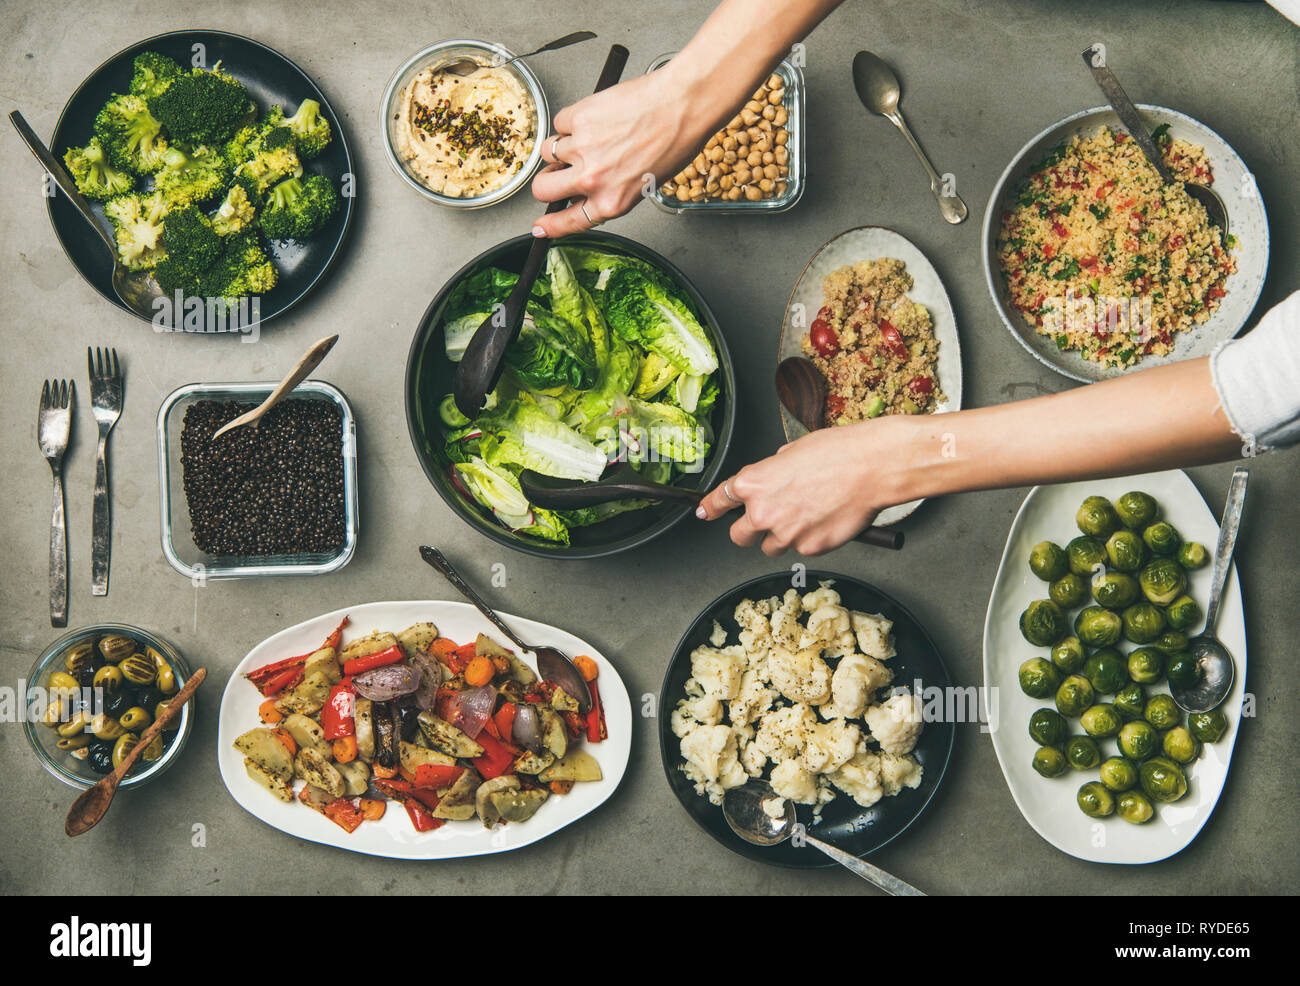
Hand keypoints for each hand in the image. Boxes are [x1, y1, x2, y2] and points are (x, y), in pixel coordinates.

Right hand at [531, 68, 704, 236]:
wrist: (681, 105)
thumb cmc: (673, 142)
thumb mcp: (643, 184)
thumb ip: (610, 193)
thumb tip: (584, 193)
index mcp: (611, 201)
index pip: (569, 221)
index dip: (549, 226)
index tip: (539, 227)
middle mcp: (592, 179)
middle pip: (542, 189)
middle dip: (546, 183)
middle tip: (557, 174)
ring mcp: (581, 148)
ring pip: (548, 153)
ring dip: (561, 148)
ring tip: (589, 138)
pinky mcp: (578, 118)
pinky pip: (560, 123)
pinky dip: (572, 121)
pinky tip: (596, 117)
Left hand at [696, 421, 894, 555]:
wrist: (872, 467)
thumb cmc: (840, 452)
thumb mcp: (796, 449)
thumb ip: (777, 467)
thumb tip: (778, 472)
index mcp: (754, 482)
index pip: (720, 499)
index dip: (711, 508)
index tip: (705, 512)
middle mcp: (763, 511)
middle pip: (739, 536)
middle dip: (749, 531)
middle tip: (765, 523)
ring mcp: (785, 533)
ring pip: (771, 548)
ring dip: (782, 537)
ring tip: (806, 517)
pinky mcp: (809, 548)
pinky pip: (802, 549)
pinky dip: (810, 540)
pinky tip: (826, 521)